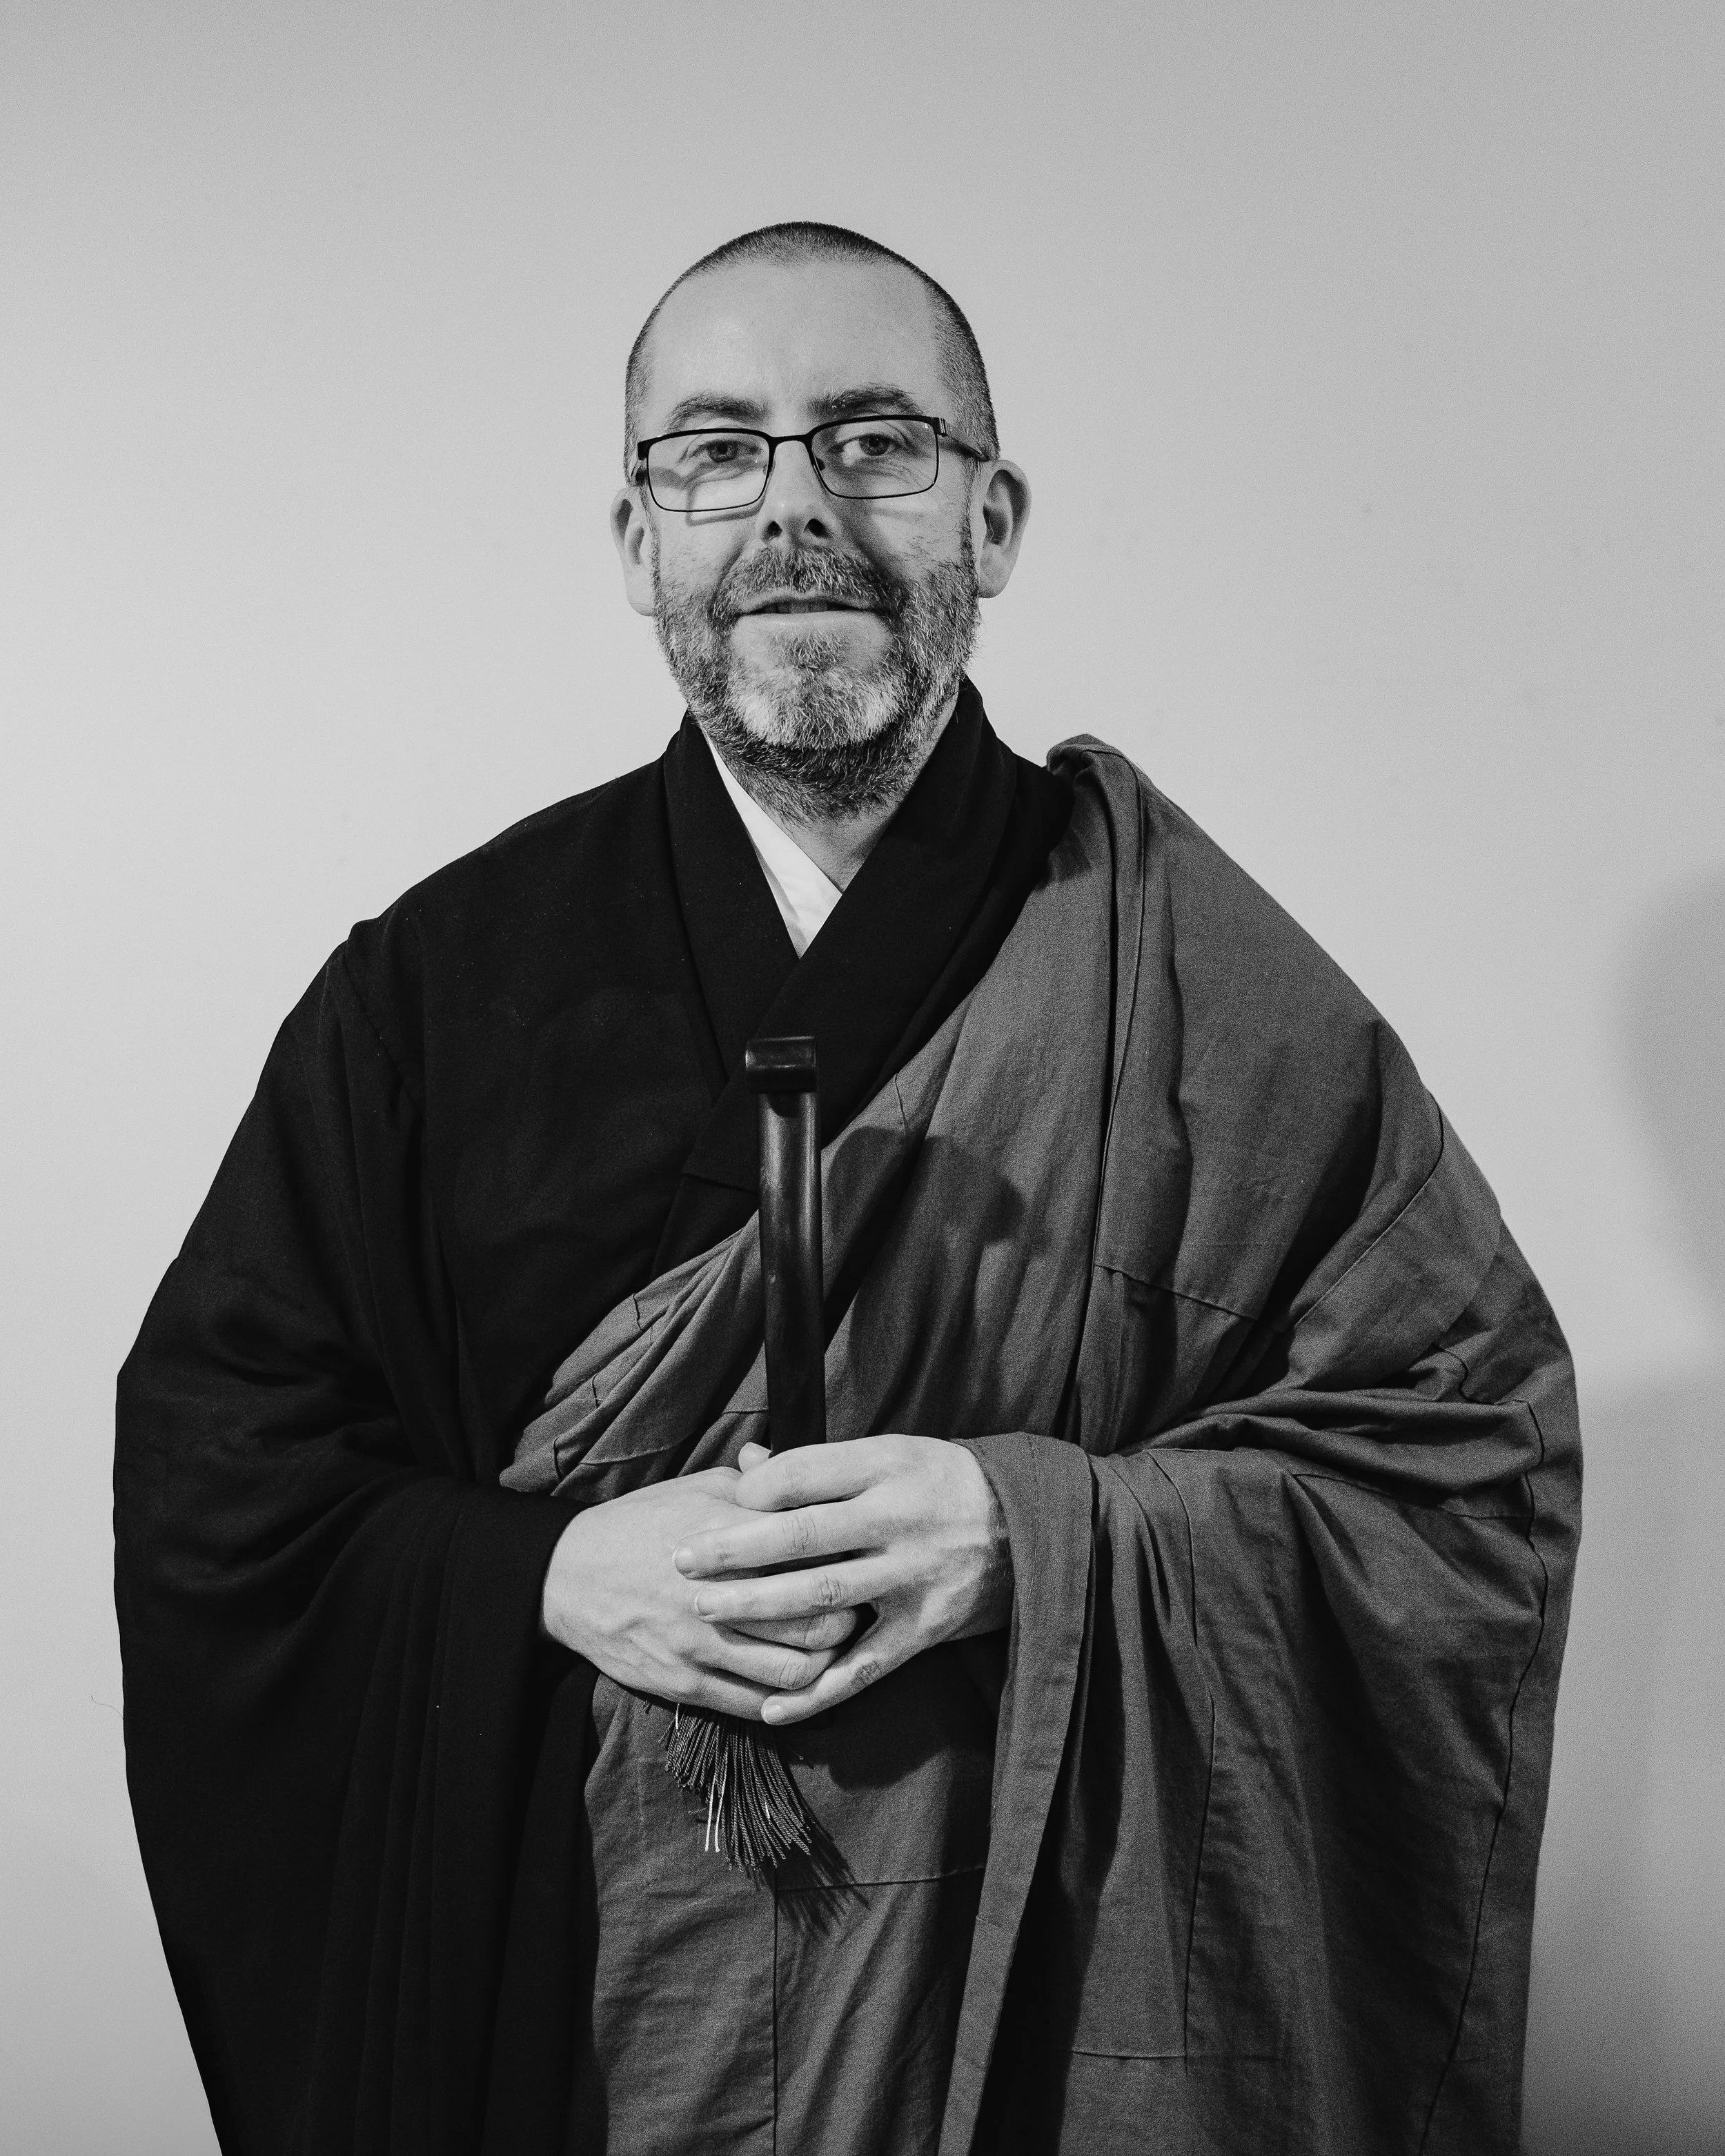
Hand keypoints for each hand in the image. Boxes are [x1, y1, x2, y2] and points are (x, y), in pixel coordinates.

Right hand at [540, 1467, 855, 1717]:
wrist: (567, 1577)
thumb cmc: (641, 1524)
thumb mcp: (697, 1488)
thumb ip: (755, 1484)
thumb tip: (805, 1470)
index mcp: (726, 1535)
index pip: (810, 1553)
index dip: (847, 1558)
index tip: (860, 1557)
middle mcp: (717, 1593)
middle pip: (815, 1621)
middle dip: (849, 1620)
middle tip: (859, 1608)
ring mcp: (701, 1644)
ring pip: (793, 1670)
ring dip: (825, 1664)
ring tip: (833, 1648)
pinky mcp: (685, 1683)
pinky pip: (754, 1703)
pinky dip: (786, 1698)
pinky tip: (797, 1681)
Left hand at [671, 1436, 1012, 1726]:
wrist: (1034, 1526)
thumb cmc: (942, 1482)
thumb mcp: (891, 1454)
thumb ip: (820, 1466)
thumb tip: (745, 1465)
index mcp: (887, 1466)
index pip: (804, 1475)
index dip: (753, 1491)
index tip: (717, 1504)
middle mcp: (898, 1520)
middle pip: (803, 1537)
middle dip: (736, 1551)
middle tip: (681, 1561)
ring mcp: (913, 1578)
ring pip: (825, 1599)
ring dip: (760, 1611)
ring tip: (706, 1612)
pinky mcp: (926, 1629)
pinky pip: (864, 1668)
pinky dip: (816, 1692)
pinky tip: (769, 1708)